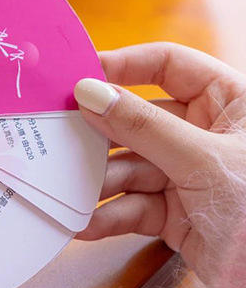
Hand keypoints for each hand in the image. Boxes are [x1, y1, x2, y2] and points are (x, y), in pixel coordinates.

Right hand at [74, 43, 245, 281]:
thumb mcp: (204, 161)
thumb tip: (88, 91)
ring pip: (132, 165)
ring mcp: (191, 175)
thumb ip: (143, 126)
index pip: (170, 65)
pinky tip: (83, 222)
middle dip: (101, 133)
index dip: (125, 65)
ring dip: (99, 180)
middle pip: (140, 119)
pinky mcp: (179, 215)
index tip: (79, 76)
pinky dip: (110, 215)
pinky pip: (136, 206)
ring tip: (66, 187)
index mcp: (230, 103)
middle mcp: (208, 134)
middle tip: (58, 134)